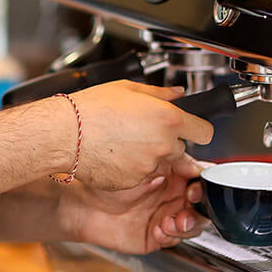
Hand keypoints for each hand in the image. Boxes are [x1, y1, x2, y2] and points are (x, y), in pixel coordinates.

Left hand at [60, 155, 208, 253]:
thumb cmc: (105, 180)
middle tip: (188, 205)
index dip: (204, 186)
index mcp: (172, 174)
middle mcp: (171, 195)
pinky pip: (173, 238)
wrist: (83, 204)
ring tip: (173, 221)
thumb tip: (195, 165)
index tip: (196, 188)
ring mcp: (165, 215)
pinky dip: (171, 235)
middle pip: (201, 205)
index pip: (200, 180)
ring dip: (187, 224)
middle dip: (198, 208)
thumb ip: (170, 165)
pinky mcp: (156, 235)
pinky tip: (161, 229)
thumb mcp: (140, 167)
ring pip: (191, 224)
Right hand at [66, 79, 212, 190]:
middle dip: (167, 142)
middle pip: (180, 149)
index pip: (205, 133)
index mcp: (168, 119)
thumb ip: (160, 93)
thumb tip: (177, 94)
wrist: (66, 134)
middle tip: (142, 132)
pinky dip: (131, 169)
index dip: (196, 129)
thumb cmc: (92, 108)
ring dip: (148, 156)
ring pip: (159, 164)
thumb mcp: (127, 89)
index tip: (189, 129)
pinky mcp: (134, 183)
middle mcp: (163, 146)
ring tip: (123, 142)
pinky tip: (114, 155)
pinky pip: (141, 177)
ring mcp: (149, 167)